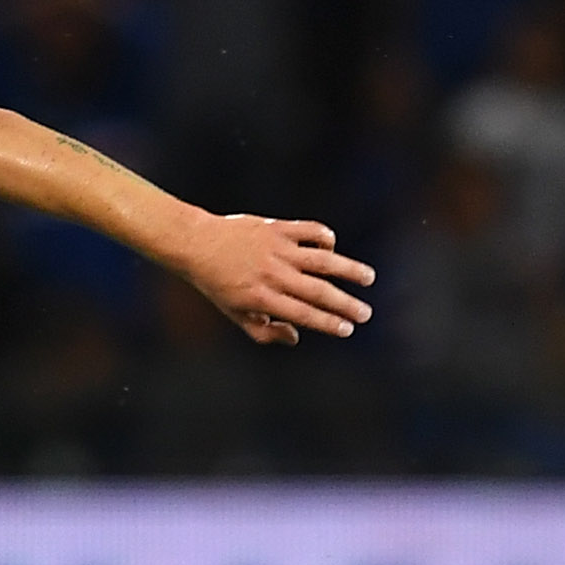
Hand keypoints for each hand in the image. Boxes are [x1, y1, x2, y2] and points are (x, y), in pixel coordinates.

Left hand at [174, 214, 375, 346]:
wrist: (197, 244)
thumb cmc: (217, 283)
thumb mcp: (234, 313)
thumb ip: (263, 331)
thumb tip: (296, 336)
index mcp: (260, 298)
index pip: (303, 314)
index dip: (328, 323)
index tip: (347, 329)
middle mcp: (272, 274)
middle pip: (319, 291)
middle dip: (346, 305)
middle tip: (366, 314)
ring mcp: (277, 249)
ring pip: (323, 259)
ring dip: (349, 269)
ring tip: (368, 279)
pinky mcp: (278, 228)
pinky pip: (312, 231)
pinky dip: (326, 238)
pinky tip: (331, 248)